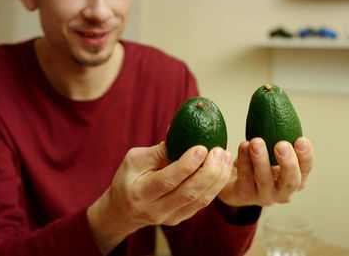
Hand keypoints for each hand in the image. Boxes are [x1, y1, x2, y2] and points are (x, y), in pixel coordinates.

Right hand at [87, 142, 233, 253]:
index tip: (202, 148)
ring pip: (200, 200)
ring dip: (217, 178)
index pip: (167, 181)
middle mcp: (155, 210)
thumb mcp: (134, 160)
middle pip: (188, 193)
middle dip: (208, 171)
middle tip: (219, 151)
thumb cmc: (128, 179)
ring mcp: (170, 218)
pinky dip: (215, 186)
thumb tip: (182, 130)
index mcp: (140, 193)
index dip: (187, 165)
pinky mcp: (181, 219)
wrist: (123, 212)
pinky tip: (222, 169)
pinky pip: (203, 204)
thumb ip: (159, 150)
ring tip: (225, 157)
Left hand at [217, 137, 312, 207]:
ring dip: (261, 160)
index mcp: (295, 179)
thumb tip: (278, 100)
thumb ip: (279, 135)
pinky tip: (243, 146)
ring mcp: (263, 196)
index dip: (306, 156)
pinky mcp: (243, 195)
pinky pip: (244, 177)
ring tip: (256, 142)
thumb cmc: (257, 162)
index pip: (306, 169)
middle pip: (291, 182)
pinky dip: (244, 160)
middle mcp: (282, 192)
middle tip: (281, 144)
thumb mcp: (272, 150)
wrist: (232, 180)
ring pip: (265, 180)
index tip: (300, 139)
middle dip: (288, 163)